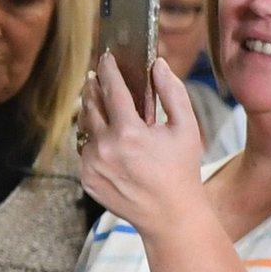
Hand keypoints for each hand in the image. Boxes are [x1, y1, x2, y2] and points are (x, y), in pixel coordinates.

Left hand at [78, 54, 206, 236]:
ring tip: (95, 100)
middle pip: (91, 106)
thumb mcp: (186, 129)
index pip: (112, 89)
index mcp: (129, 132)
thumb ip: (171, 93)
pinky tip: (102, 134)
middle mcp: (105, 147)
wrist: (170, 215)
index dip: (108, 70)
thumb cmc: (181, 170)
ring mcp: (92, 164)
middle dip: (93, 88)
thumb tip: (158, 64)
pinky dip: (92, 139)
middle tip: (95, 76)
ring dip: (90, 112)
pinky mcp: (85, 178)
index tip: (106, 56)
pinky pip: (84, 150)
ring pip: (84, 129)